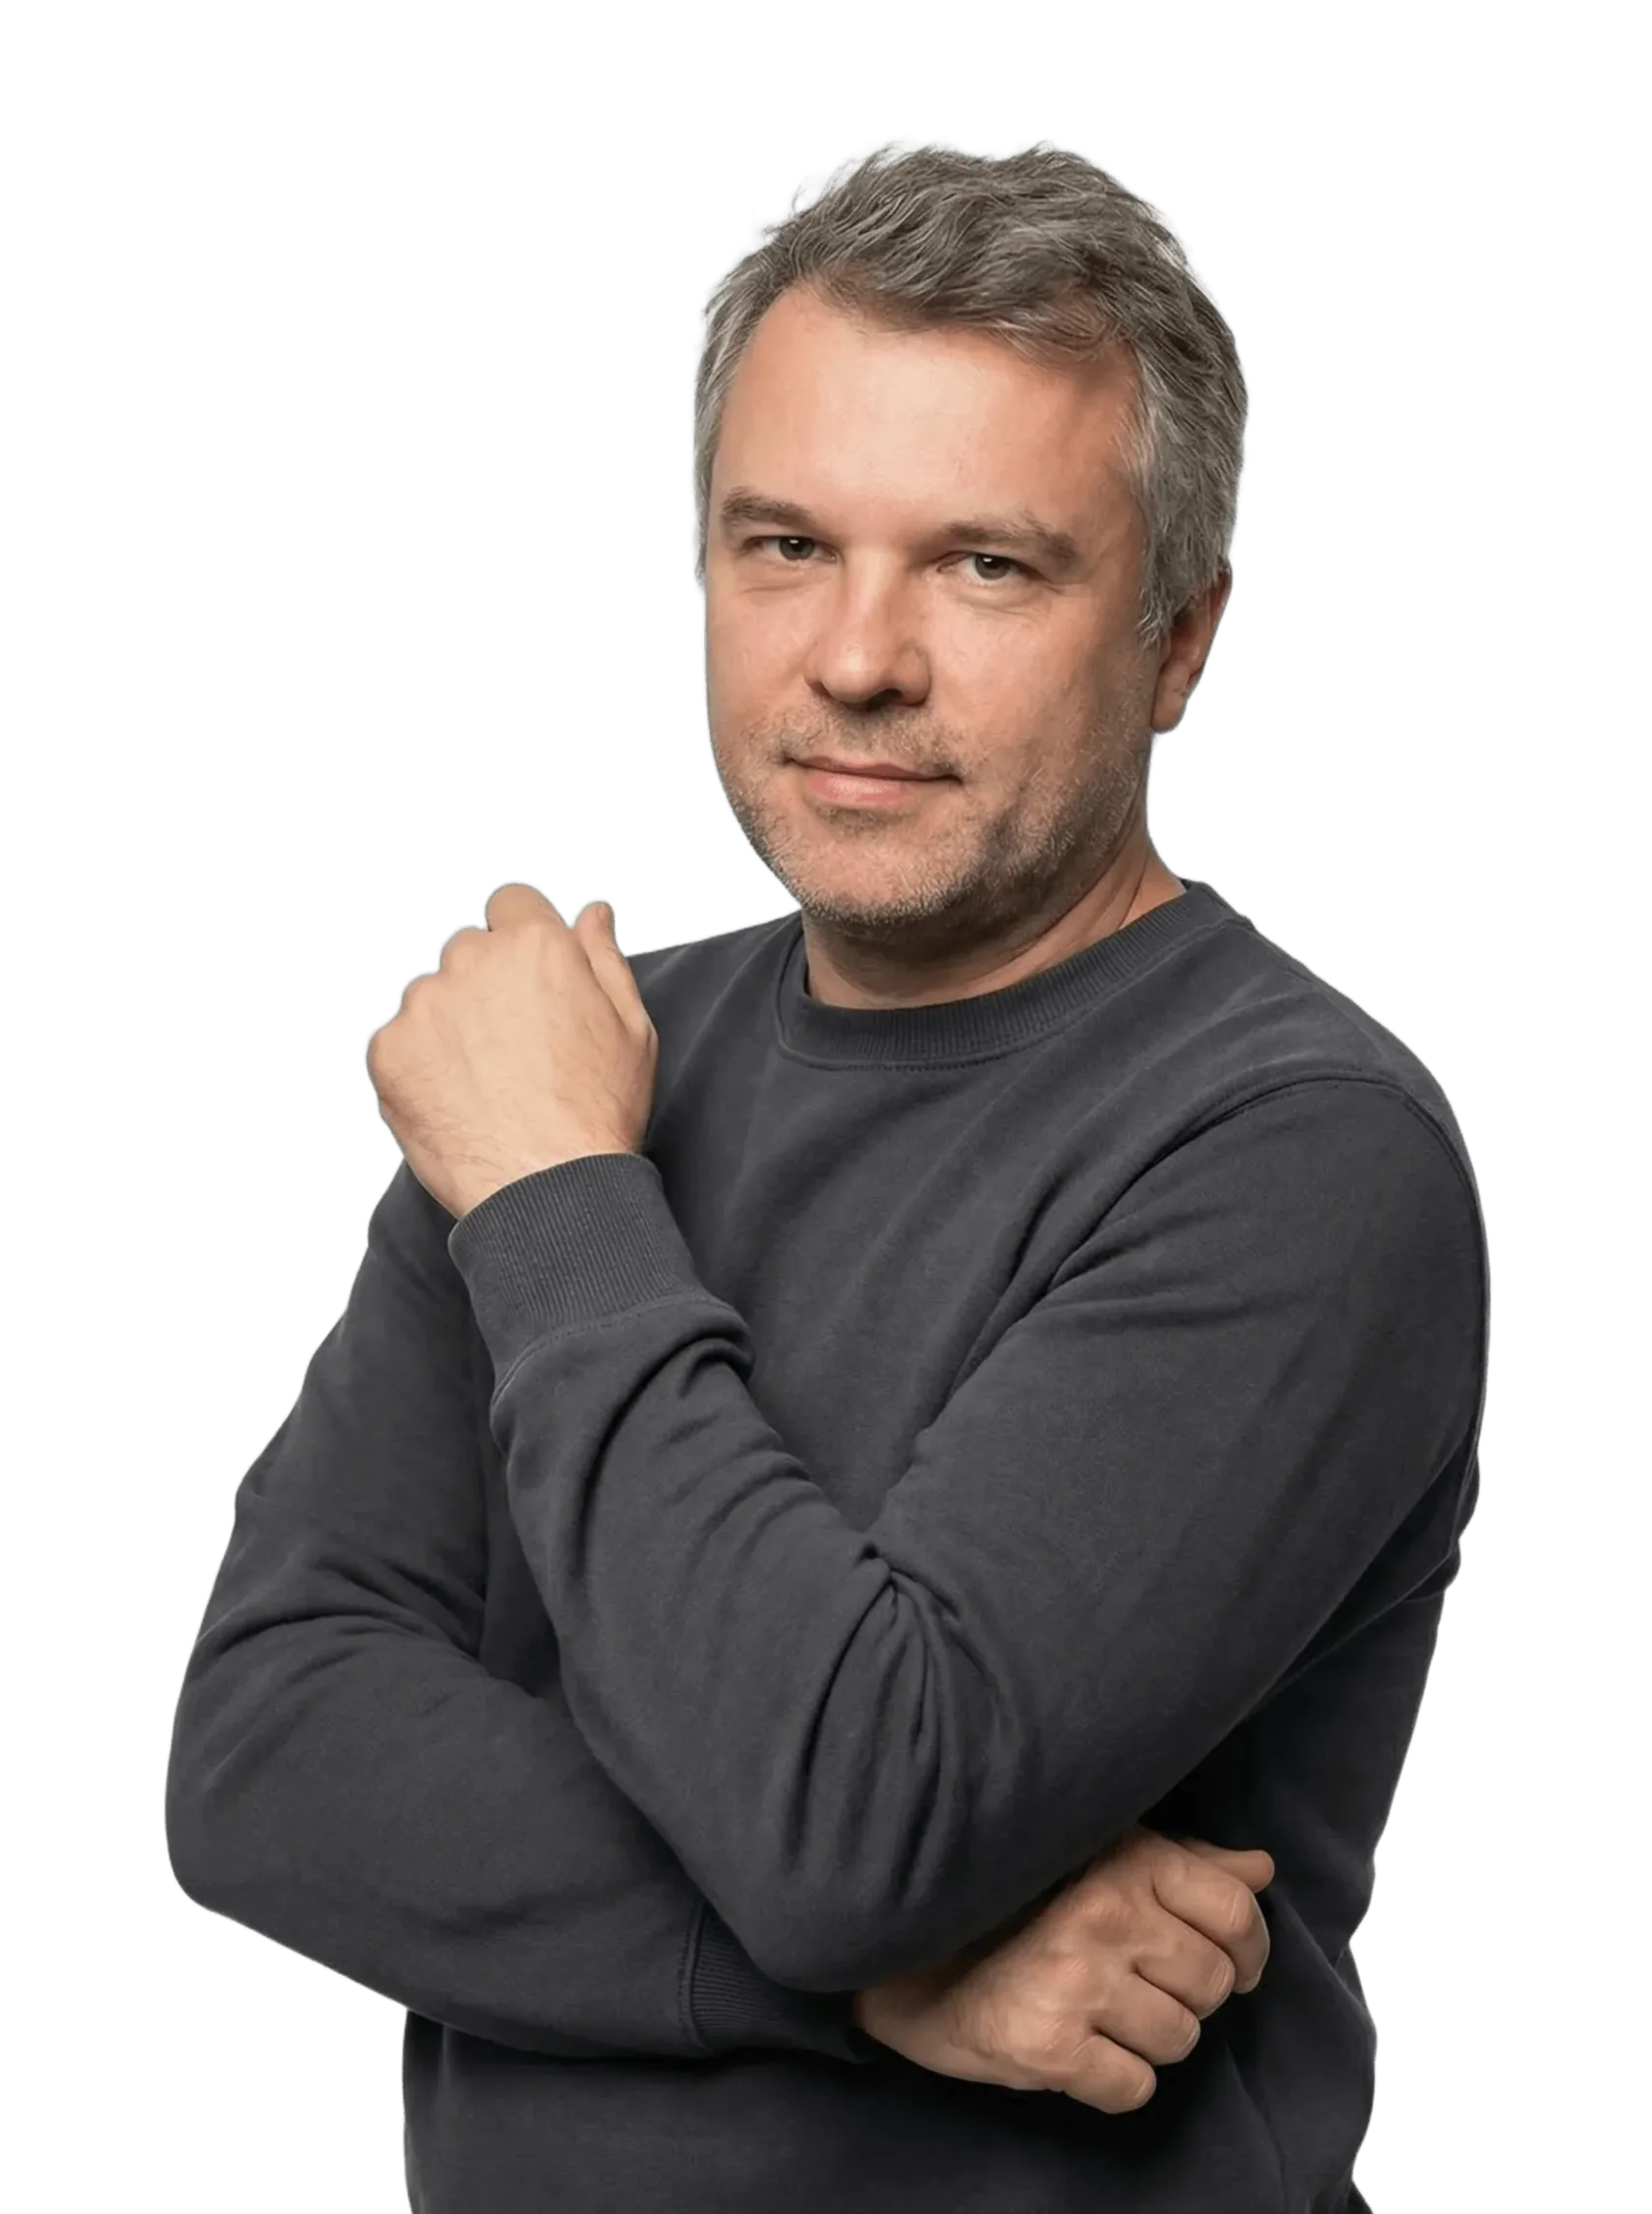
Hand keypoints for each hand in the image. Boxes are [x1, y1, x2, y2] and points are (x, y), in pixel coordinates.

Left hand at [366, 888, 657, 1218]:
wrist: (548, 1190)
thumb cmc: (597, 1116)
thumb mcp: (632, 1029)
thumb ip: (604, 960)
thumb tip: (593, 915)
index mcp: (535, 946)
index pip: (511, 905)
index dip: (522, 940)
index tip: (528, 982)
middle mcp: (473, 962)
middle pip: (470, 955)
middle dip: (487, 989)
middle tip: (515, 1050)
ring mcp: (425, 1007)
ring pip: (433, 1001)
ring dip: (452, 1028)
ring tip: (486, 1085)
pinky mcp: (390, 1053)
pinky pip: (402, 1044)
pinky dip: (422, 1068)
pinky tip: (459, 1102)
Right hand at [852, 1826, 1273, 2114]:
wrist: (907, 1958)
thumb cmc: (1012, 1906)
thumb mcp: (1099, 1861)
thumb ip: (1184, 1865)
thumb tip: (1259, 1868)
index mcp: (1125, 1858)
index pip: (1234, 1910)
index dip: (1247, 1948)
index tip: (1230, 1964)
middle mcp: (1107, 1912)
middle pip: (1211, 1983)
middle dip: (1186, 1996)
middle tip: (1136, 1986)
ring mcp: (1078, 1981)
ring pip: (1179, 2040)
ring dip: (1149, 2040)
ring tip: (1098, 2013)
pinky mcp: (1050, 2045)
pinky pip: (1134, 2087)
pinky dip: (1113, 2080)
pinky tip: (1076, 2047)